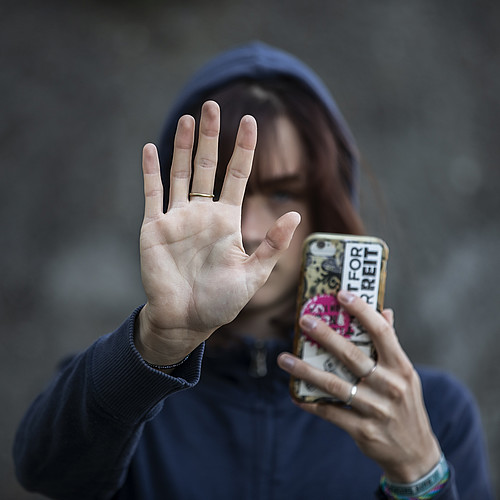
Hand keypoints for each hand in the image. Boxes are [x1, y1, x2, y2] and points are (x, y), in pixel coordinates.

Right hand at [137, 101, 300, 364]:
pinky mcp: (154, 227)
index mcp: (227, 220)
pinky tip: (152, 148)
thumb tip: (295, 214)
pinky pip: (152, 193)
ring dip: (183, 146)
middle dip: (210, 136)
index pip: (237, 175)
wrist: (186, 320)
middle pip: (208, 166)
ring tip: (188, 118)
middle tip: (211, 105)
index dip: (243, 148)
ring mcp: (177, 218)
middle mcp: (203, 213)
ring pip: (180, 173)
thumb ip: (271, 244)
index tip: (250, 121)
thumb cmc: (221, 301)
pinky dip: (151, 171)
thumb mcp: (253, 274)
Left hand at [277, 290, 441, 482]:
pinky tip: (294, 393)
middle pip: (352, 355)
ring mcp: (376, 409)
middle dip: (326, 336)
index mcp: (401, 367)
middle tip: (304, 321)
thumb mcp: (406, 375)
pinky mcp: (362, 430)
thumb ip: (392, 345)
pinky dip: (310, 402)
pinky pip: (330, 412)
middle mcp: (390, 386)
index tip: (342, 294)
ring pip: (334, 384)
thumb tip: (385, 311)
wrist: (415, 453)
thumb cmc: (405, 404)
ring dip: (305, 371)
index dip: (362, 311)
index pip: (381, 332)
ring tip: (284, 358)